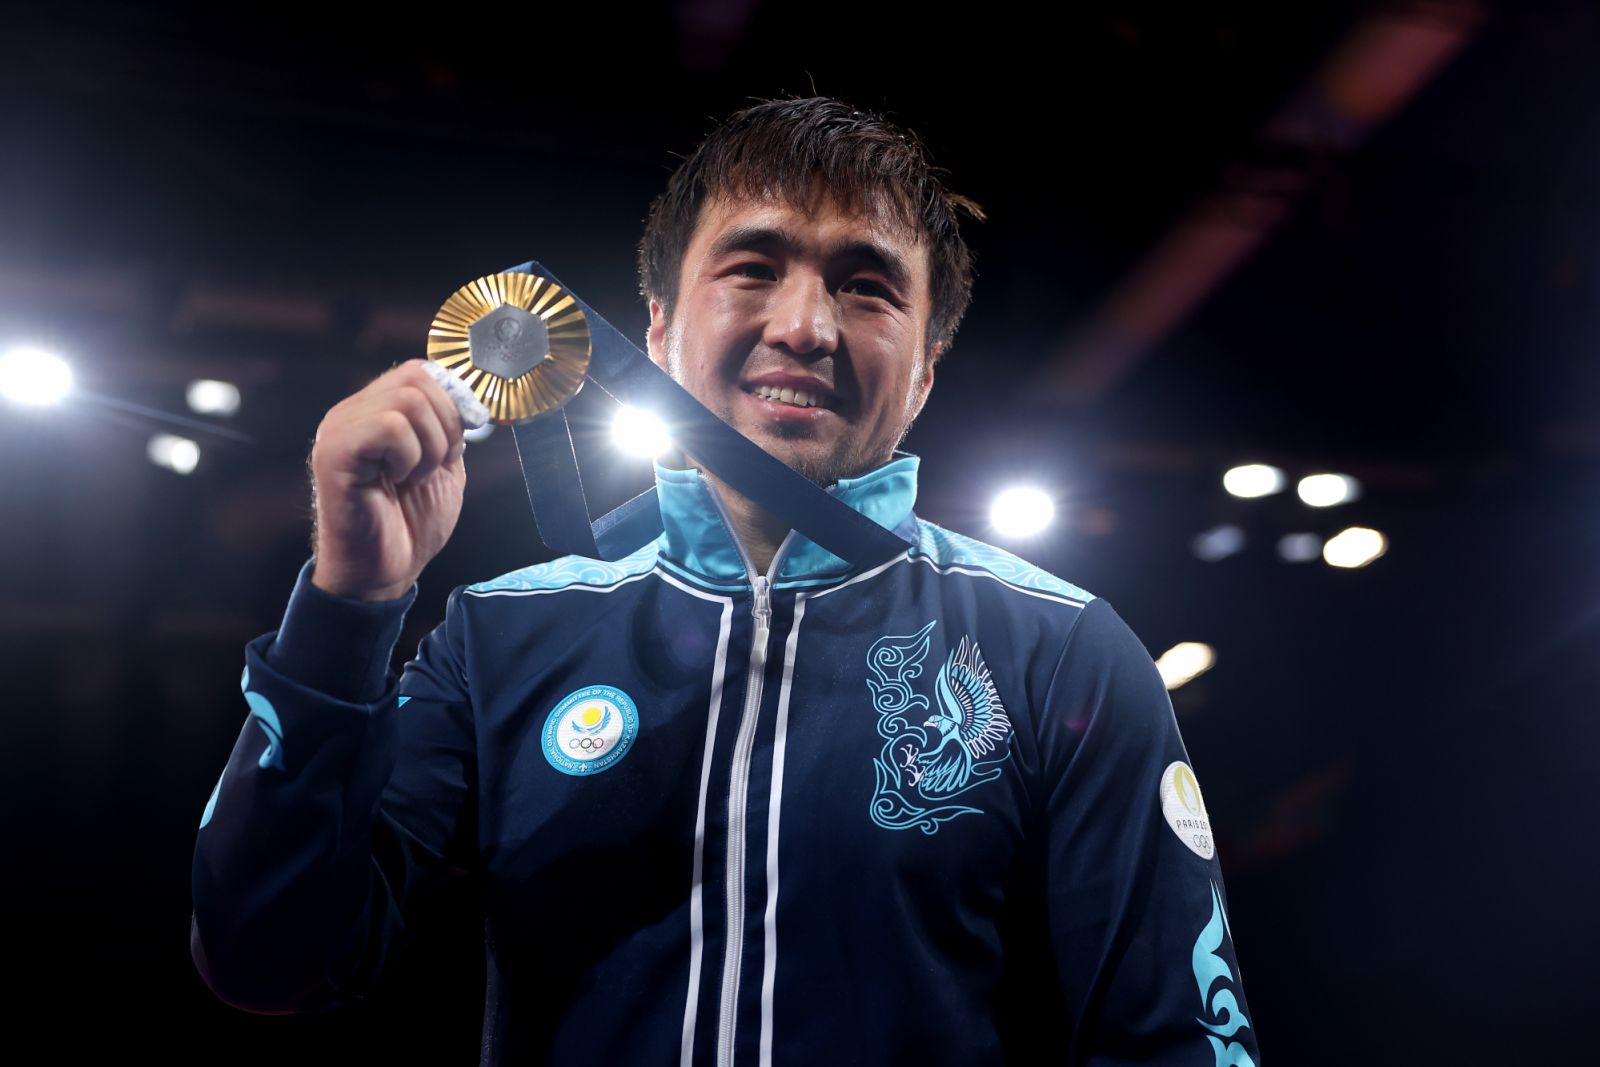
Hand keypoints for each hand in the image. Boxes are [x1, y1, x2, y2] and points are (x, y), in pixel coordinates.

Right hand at [308, 360, 468, 600]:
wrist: (386, 571)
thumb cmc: (412, 522)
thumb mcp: (443, 464)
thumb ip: (449, 427)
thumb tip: (468, 397)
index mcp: (377, 410)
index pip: (420, 371)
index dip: (453, 402)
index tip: (457, 444)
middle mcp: (353, 412)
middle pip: (417, 379)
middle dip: (446, 425)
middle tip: (436, 465)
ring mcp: (340, 429)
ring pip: (407, 401)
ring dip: (429, 446)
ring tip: (414, 477)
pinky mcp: (333, 453)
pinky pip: (389, 428)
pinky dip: (408, 457)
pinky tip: (396, 481)